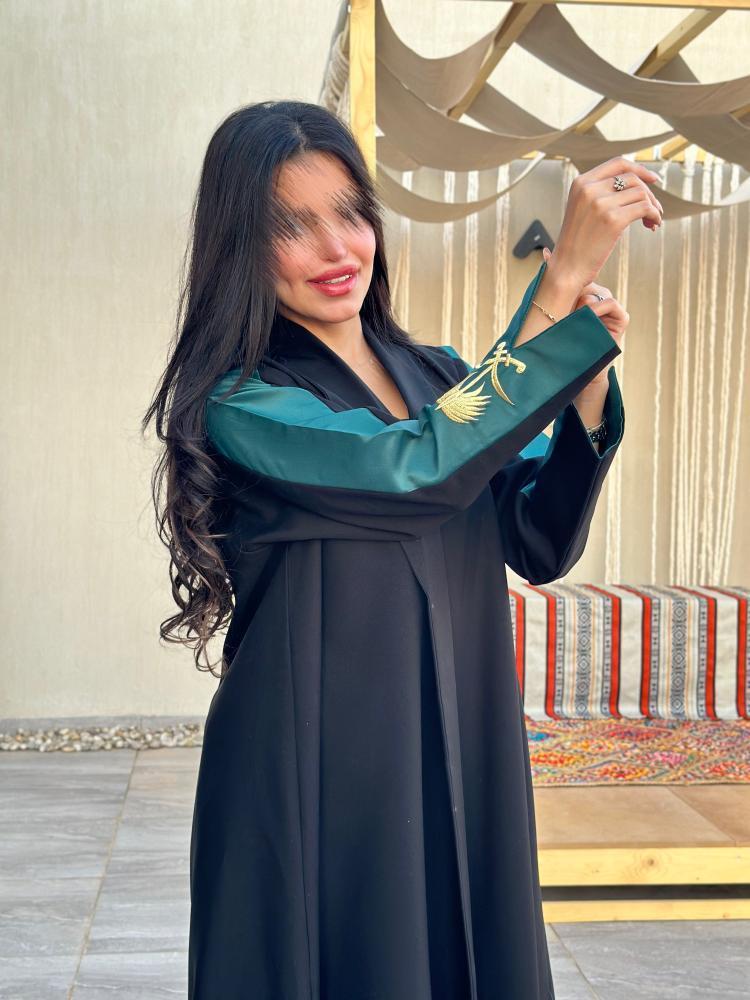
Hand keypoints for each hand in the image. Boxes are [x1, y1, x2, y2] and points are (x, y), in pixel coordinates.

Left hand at [542, 247, 627, 386]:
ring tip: (574, 318)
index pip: (576, 279)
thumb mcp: (557, 317)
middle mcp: (598, 299)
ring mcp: (610, 308)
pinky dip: (596, 308)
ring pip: (596, 292)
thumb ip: (554, 291)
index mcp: (584, 297)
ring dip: (582, 304)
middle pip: (585, 283)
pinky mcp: (622, 318)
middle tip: (563, 305)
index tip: (547, 257)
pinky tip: (587, 316)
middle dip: (573, 293)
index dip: (564, 271)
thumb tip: (546, 253)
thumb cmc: (566, 346)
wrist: (579, 372)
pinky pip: (609, 302)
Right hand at [544, 155, 663, 290]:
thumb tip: (636, 184)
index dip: (639, 169)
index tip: (653, 180)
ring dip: (653, 207)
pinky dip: (654, 215)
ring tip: (652, 222)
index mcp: (581, 183)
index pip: (617, 163)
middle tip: (654, 211)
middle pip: (633, 179)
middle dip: (649, 193)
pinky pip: (645, 208)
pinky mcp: (613, 220)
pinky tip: (653, 225)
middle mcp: (589, 189)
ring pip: (641, 193)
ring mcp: (601, 203)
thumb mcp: (582, 210)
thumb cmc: (576, 244)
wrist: (566, 269)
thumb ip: (599, 193)